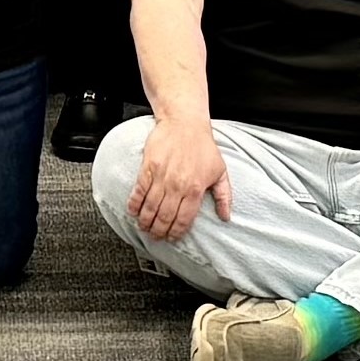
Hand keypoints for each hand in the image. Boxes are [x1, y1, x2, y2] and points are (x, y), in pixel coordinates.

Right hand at [128, 116, 231, 243]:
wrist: (184, 122)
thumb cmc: (203, 146)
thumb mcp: (220, 171)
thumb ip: (224, 196)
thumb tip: (226, 216)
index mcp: (195, 189)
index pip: (184, 220)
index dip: (176, 233)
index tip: (172, 238)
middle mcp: (177, 186)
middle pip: (164, 217)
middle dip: (159, 232)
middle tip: (156, 237)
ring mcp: (161, 178)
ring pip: (150, 208)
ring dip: (146, 222)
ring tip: (145, 228)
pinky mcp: (148, 168)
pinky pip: (139, 192)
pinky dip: (135, 205)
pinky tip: (133, 212)